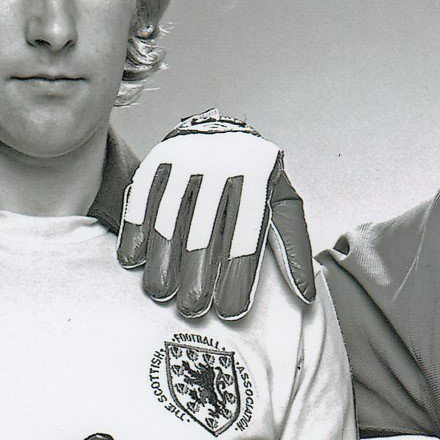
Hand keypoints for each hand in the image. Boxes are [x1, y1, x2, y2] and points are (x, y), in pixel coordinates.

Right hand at [117, 111, 315, 320]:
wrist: (223, 130)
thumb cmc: (255, 178)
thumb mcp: (282, 204)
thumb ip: (294, 247)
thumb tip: (304, 293)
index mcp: (257, 176)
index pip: (246, 233)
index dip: (238, 274)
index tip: (230, 309)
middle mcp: (223, 164)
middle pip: (205, 228)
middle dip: (197, 273)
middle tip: (192, 308)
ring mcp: (189, 159)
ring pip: (171, 215)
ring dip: (162, 257)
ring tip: (161, 291)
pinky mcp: (161, 159)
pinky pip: (144, 196)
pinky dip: (136, 228)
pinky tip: (134, 258)